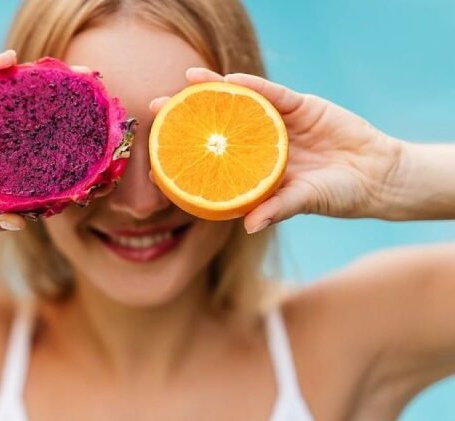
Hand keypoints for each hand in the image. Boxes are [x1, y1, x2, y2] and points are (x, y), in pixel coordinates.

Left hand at [150, 69, 403, 232]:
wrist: (379, 177)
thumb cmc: (339, 195)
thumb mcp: (305, 201)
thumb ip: (278, 209)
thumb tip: (248, 226)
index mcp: (253, 168)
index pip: (211, 158)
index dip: (184, 152)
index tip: (154, 154)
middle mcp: (259, 142)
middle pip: (216, 124)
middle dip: (186, 114)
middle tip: (155, 107)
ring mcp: (278, 122)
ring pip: (239, 102)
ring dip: (212, 90)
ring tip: (185, 81)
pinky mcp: (301, 106)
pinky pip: (273, 93)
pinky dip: (253, 86)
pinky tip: (230, 81)